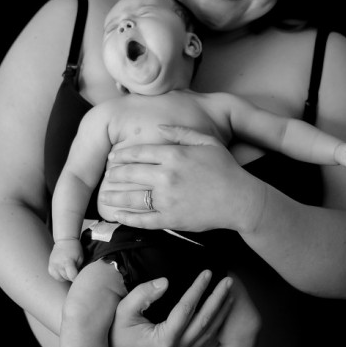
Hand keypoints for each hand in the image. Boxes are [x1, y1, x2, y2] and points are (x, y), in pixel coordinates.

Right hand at [48, 239, 82, 281]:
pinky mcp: (50, 266)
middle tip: (75, 269)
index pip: (71, 276)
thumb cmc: (74, 248)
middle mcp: (58, 264)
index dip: (76, 278)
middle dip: (72, 275)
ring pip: (61, 279)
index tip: (79, 276)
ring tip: (69, 269)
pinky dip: (59, 275)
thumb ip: (78, 269)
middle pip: (66, 278)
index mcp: (67, 261)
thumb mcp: (80, 258)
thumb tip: (77, 278)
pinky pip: (55, 276)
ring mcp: (53, 266)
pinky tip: (63, 269)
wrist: (64, 240)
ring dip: (66, 276)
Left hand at [99, 125, 257, 232]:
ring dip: (114, 195)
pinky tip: (117, 215)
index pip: (138, 153)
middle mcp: (166, 176)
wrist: (240, 199)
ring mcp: (167, 199)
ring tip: (105, 195)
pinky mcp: (171, 219)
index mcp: (174, 155)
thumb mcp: (207, 141)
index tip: (112, 157)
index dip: (122, 154)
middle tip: (107, 175)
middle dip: (114, 174)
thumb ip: (181, 132)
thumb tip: (159, 127)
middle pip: (130, 173)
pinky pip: (143, 219)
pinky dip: (127, 218)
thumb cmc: (226, 168)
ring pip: (131, 197)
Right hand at [109, 270, 233, 346]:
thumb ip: (143, 294)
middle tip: (228, 281)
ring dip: (221, 311)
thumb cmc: (117, 332)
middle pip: (204, 321)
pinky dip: (215, 324)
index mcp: (164, 338)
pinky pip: (204, 339)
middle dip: (218, 299)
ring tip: (230, 294)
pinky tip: (220, 312)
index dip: (198, 289)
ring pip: (208, 332)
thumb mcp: (124, 310)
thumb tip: (164, 282)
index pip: (187, 309)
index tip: (207, 273)